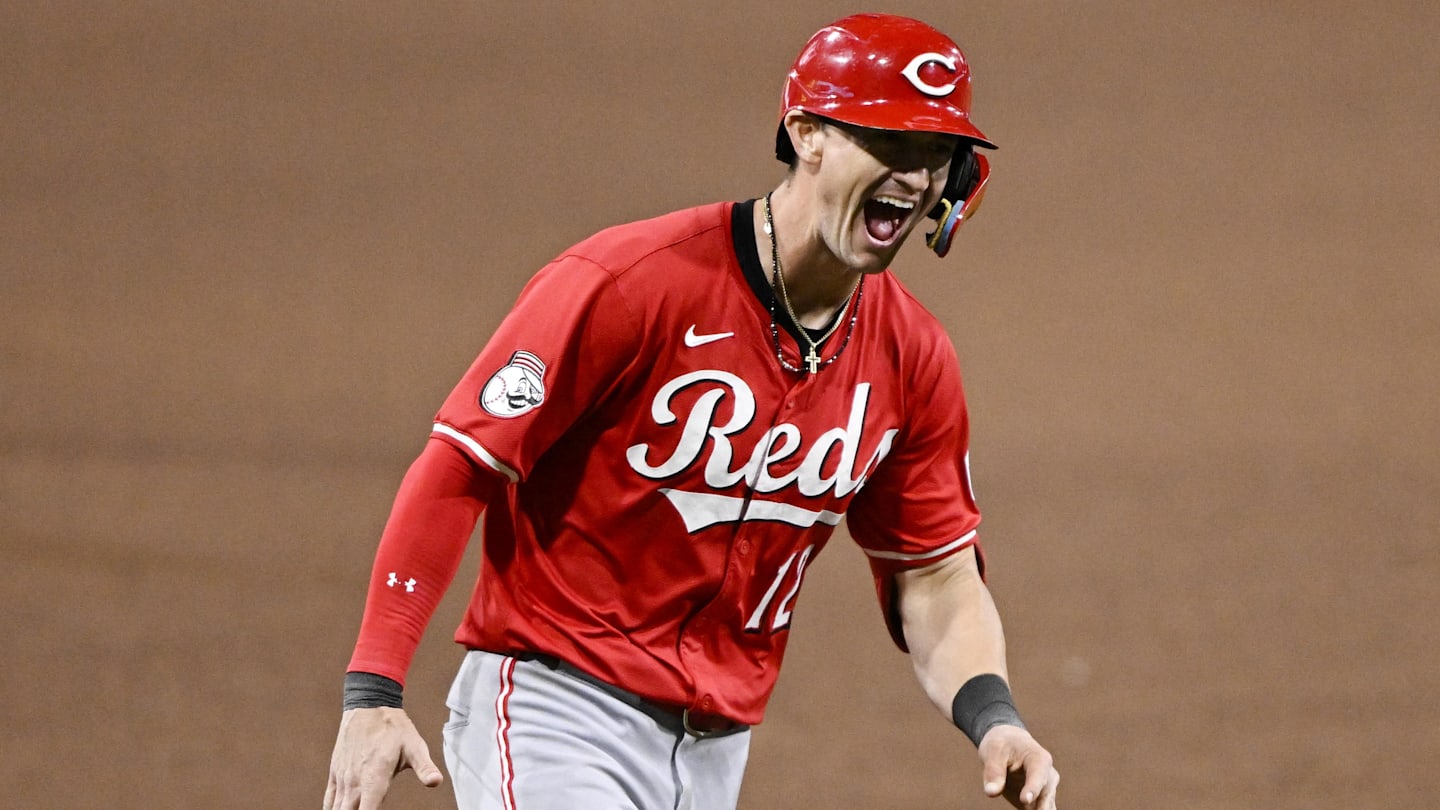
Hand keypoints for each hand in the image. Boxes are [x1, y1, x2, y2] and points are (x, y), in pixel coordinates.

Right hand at [324, 706, 442, 809]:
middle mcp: (355, 782)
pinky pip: (329, 800)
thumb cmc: (394, 727)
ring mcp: (343, 778)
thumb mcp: (414, 746)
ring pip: (336, 809)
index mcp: (374, 779)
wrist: (369, 705)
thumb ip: (424, 767)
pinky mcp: (335, 773)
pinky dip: (332, 809)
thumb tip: (436, 782)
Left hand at [977, 724, 1058, 809]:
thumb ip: (993, 771)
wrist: (1008, 744)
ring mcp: (1046, 791)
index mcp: (1039, 759)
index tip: (1025, 800)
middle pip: (1047, 797)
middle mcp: (1048, 777)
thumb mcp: (993, 751)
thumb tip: (991, 792)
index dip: (1032, 788)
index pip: (1038, 776)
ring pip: (1047, 809)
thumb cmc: (1002, 744)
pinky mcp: (1038, 802)